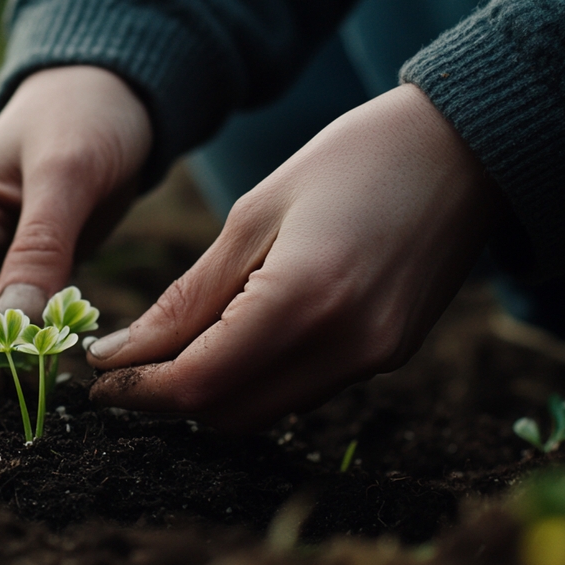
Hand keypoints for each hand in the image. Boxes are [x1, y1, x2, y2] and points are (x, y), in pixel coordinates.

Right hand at [0, 66, 151, 392]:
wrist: (115, 93)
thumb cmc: (82, 117)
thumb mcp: (65, 174)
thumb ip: (41, 246)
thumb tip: (19, 323)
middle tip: (28, 403)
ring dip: (18, 355)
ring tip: (45, 395)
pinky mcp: (31, 269)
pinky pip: (29, 315)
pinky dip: (43, 339)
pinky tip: (63, 366)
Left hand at [87, 83, 499, 430]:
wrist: (466, 151)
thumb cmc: (352, 160)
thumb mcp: (255, 216)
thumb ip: (188, 298)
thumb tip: (123, 354)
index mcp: (303, 302)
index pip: (199, 384)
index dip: (139, 392)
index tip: (98, 380)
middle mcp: (344, 349)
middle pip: (228, 413)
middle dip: (170, 397)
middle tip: (132, 360)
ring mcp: (373, 360)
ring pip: (265, 411)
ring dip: (213, 391)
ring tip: (180, 343)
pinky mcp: (389, 358)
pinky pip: (302, 392)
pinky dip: (257, 378)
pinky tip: (239, 334)